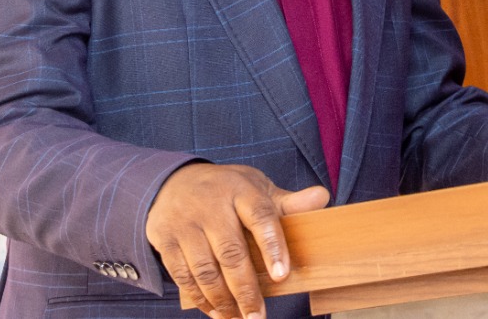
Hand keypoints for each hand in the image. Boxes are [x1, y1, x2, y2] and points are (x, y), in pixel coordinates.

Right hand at [145, 162, 329, 318]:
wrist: (172, 182)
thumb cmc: (225, 190)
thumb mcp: (255, 188)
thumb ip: (286, 202)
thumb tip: (322, 198)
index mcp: (240, 190)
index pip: (260, 216)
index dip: (272, 246)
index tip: (282, 275)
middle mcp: (210, 204)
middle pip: (230, 252)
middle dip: (246, 290)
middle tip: (259, 317)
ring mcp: (185, 222)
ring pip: (205, 269)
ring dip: (223, 301)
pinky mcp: (165, 238)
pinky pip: (183, 275)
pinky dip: (200, 299)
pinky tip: (216, 312)